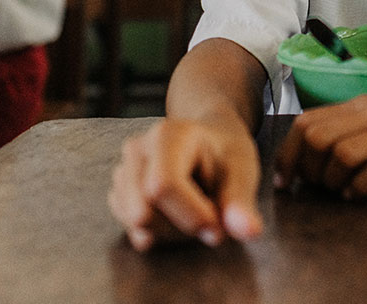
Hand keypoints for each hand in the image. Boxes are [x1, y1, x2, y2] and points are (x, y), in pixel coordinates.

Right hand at [108, 117, 263, 249]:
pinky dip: (156, 232)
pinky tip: (175, 214)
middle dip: (179, 227)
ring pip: (135, 223)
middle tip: (207, 215)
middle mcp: (137, 148)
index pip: (162, 186)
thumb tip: (248, 231)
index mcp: (168, 135)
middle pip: (144, 211)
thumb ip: (241, 202)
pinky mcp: (118, 190)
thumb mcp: (242, 171)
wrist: (207, 143)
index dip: (190, 216)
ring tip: (192, 210)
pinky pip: (131, 228)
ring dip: (169, 231)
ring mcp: (123, 169)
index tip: (217, 230)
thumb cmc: (225, 154)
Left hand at [273, 95, 366, 199]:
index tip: (285, 182)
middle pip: (319, 138)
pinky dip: (362, 188)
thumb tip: (306, 161)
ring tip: (342, 192)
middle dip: (310, 170)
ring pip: (344, 153)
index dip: (288, 155)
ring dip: (334, 181)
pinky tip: (362, 195)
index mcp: (361, 106)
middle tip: (319, 189)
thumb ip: (348, 134)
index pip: (307, 123)